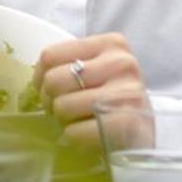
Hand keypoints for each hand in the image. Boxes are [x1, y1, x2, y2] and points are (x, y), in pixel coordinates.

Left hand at [34, 33, 148, 148]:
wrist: (144, 133)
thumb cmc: (113, 98)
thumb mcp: (98, 68)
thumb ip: (70, 62)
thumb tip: (37, 75)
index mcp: (112, 44)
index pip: (50, 55)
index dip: (41, 77)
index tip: (51, 89)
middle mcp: (121, 63)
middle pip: (53, 80)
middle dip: (50, 101)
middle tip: (62, 110)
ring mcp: (125, 94)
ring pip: (62, 106)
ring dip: (63, 120)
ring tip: (79, 120)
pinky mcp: (124, 124)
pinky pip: (74, 132)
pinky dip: (75, 137)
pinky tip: (90, 134)